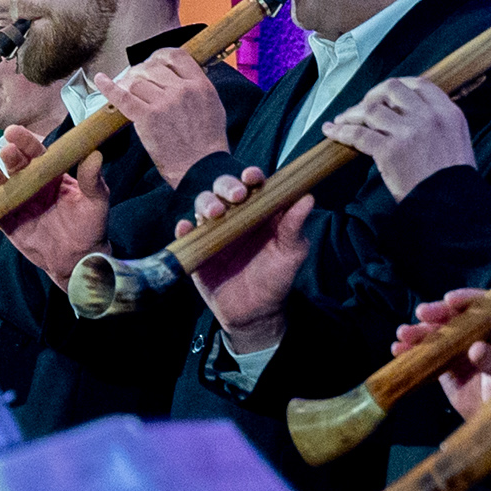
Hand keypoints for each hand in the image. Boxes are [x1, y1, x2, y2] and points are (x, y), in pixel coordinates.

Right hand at [0, 126, 109, 287]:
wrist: (79, 260)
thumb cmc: (90, 226)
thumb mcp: (96, 201)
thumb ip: (92, 179)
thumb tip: (95, 154)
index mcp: (51, 174)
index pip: (36, 153)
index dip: (25, 141)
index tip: (14, 132)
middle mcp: (32, 185)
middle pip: (16, 166)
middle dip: (9, 156)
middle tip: (7, 152)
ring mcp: (18, 203)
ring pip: (1, 185)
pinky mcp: (9, 223)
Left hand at [99, 48, 229, 187]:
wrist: (201, 169)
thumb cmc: (208, 143)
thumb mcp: (213, 106)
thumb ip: (197, 88)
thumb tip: (179, 76)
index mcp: (200, 85)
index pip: (176, 55)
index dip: (160, 56)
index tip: (153, 62)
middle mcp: (182, 90)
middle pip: (152, 67)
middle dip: (141, 71)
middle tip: (136, 80)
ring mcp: (164, 103)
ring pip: (136, 80)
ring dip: (128, 83)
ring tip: (126, 90)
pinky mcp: (148, 118)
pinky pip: (123, 96)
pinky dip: (108, 87)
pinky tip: (100, 80)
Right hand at [183, 168, 311, 354]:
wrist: (255, 314)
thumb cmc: (277, 279)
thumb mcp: (290, 254)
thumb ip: (295, 227)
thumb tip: (307, 197)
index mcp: (259, 211)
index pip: (253, 185)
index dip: (251, 176)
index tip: (253, 177)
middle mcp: (235, 216)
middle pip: (224, 189)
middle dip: (227, 186)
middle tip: (235, 197)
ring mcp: (214, 231)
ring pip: (203, 205)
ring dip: (206, 203)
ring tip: (214, 214)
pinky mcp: (198, 249)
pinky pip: (186, 234)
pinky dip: (183, 228)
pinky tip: (186, 227)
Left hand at [322, 76, 474, 202]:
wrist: (451, 206)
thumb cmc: (454, 181)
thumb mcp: (458, 141)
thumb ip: (439, 124)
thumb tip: (413, 115)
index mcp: (448, 113)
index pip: (420, 84)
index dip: (400, 85)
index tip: (387, 94)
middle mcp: (428, 117)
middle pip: (392, 89)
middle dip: (373, 95)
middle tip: (364, 106)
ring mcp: (408, 133)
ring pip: (371, 109)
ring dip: (352, 113)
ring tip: (342, 119)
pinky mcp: (389, 151)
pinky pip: (358, 134)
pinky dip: (341, 131)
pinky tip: (331, 131)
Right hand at [392, 290, 490, 417]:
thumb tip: (475, 348)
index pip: (486, 304)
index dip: (467, 300)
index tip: (450, 301)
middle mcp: (482, 329)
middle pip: (457, 314)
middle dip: (437, 312)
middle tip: (422, 313)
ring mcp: (461, 344)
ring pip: (438, 331)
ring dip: (419, 330)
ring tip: (403, 334)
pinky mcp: (445, 361)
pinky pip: (427, 352)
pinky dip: (412, 350)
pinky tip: (398, 349)